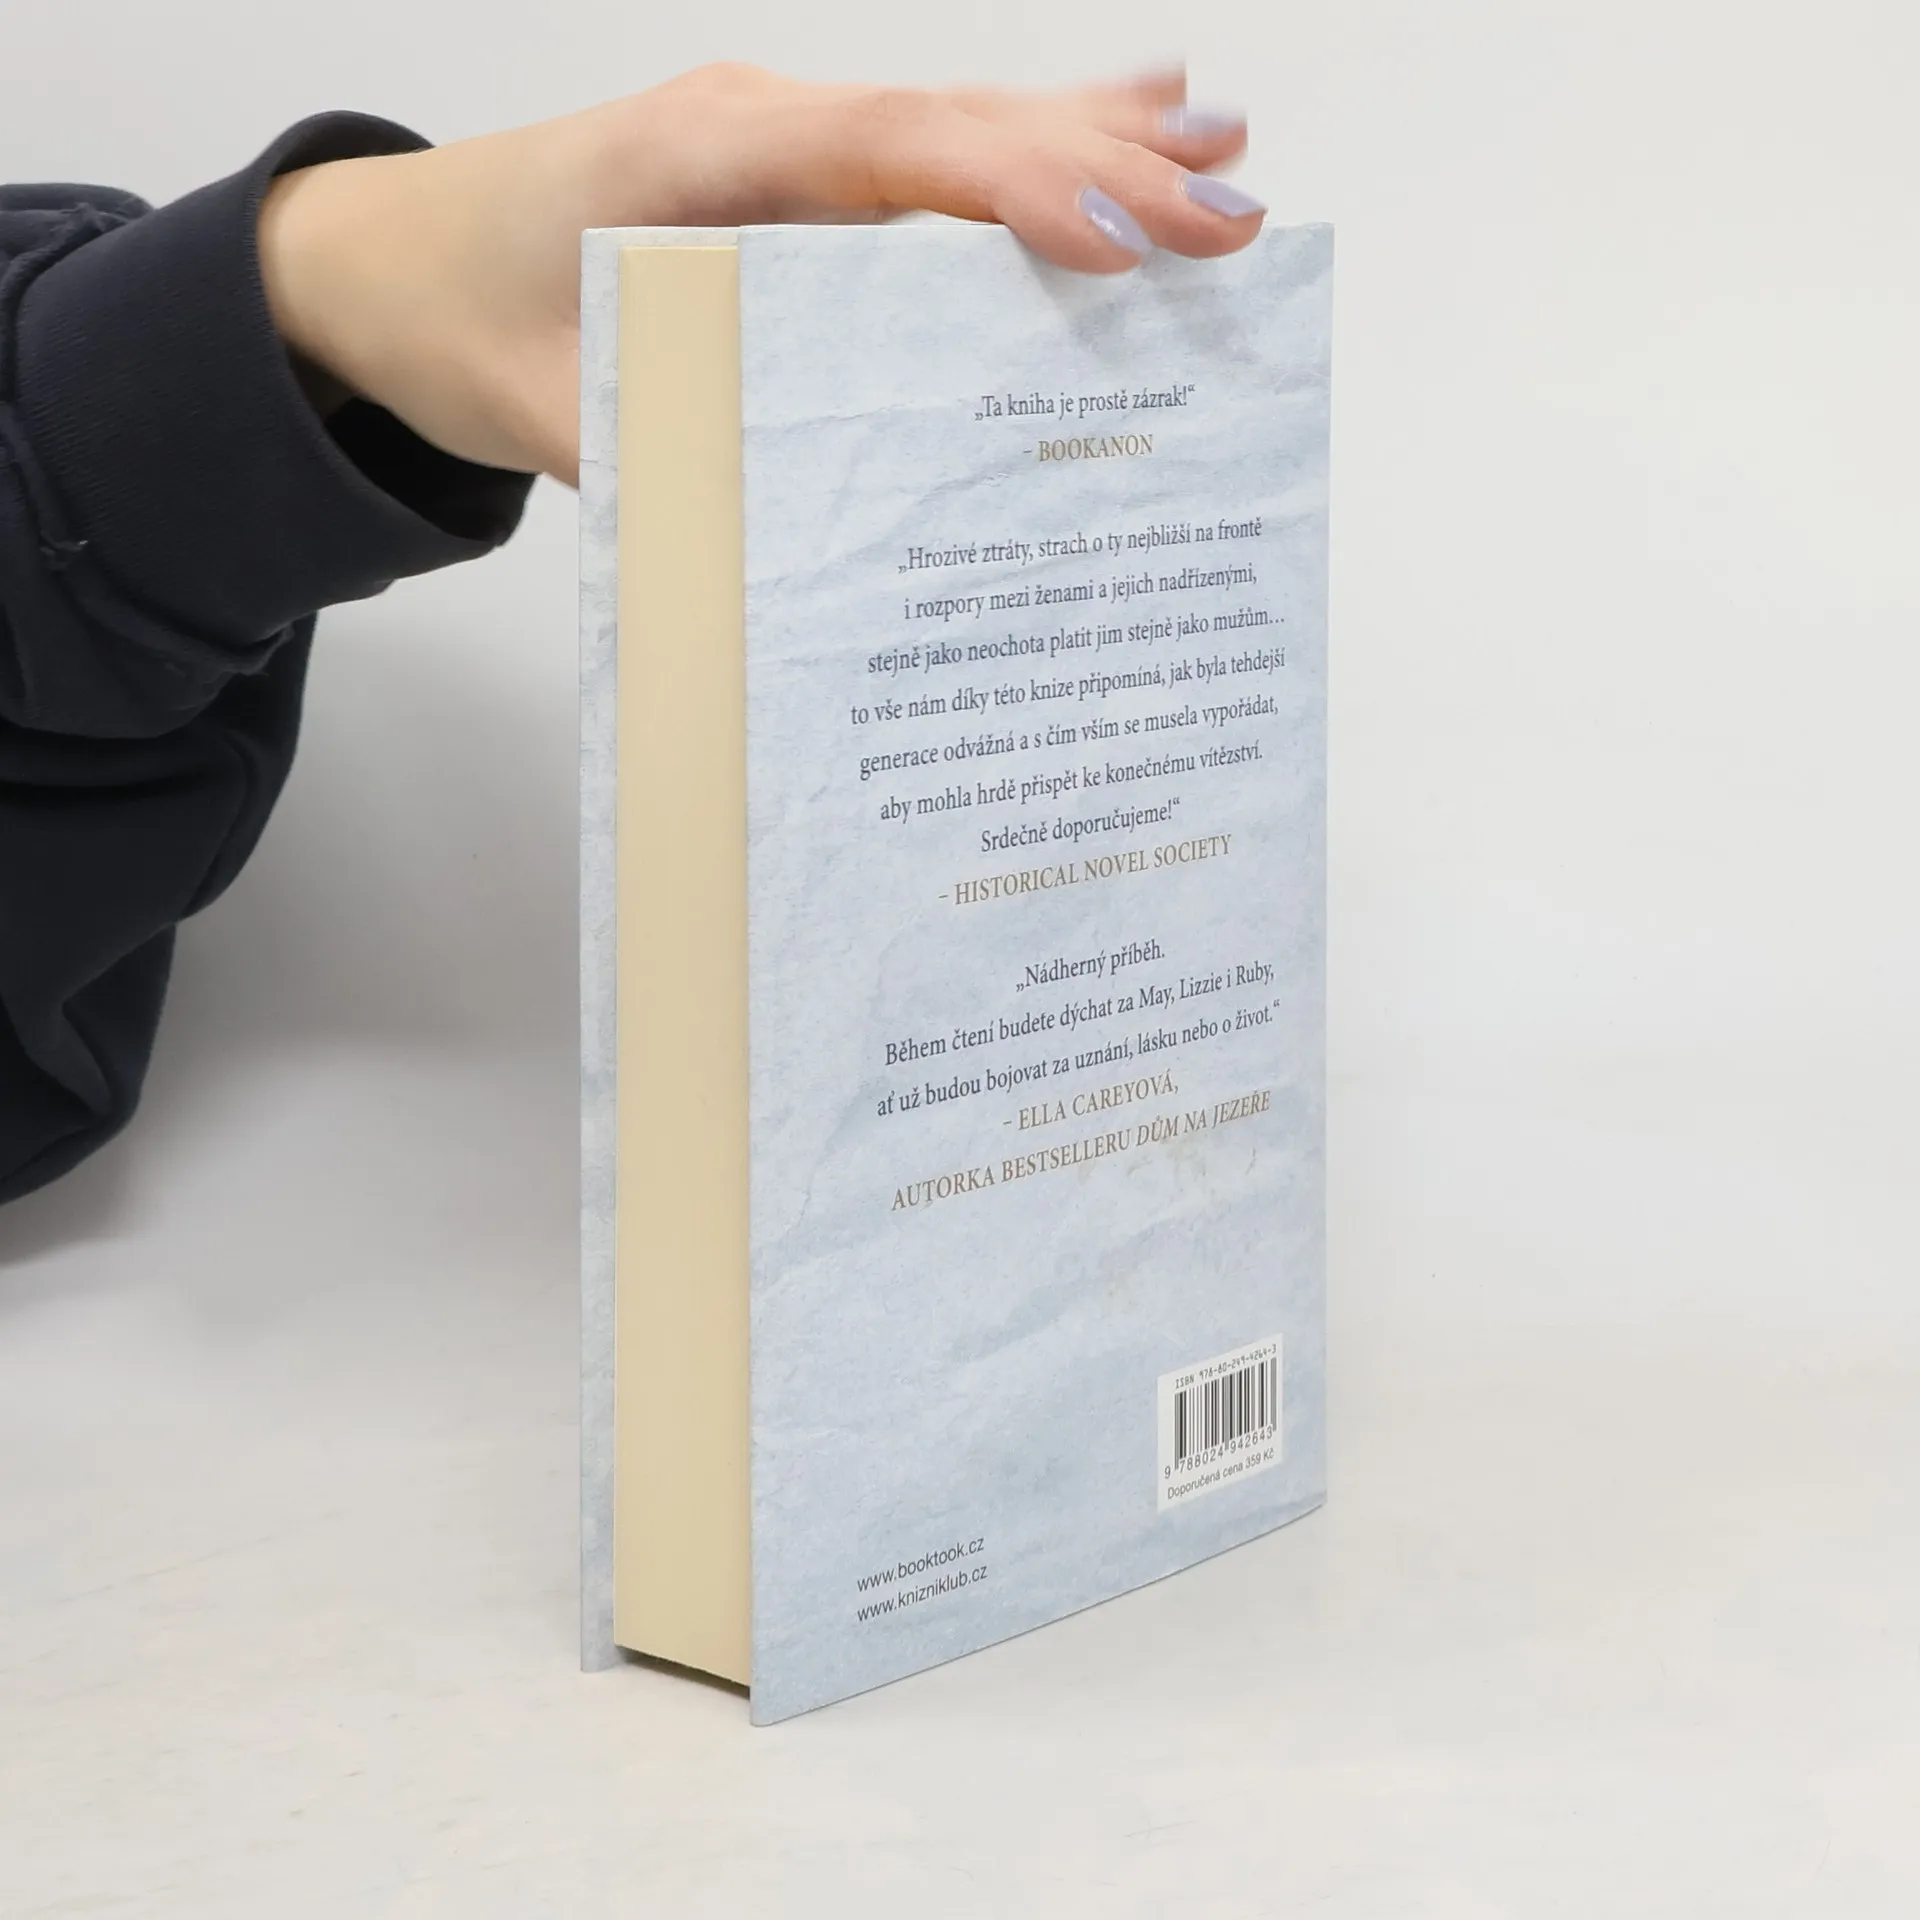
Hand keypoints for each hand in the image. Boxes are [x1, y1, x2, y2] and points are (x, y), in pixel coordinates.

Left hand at [257, 66, 1263, 486]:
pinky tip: (1113, 131)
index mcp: (700, 160)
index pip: (887, 154)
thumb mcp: (548, 408)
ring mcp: (780, 146)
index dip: (1010, 188)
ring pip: (959, 127)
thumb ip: (668, 454)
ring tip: (1219, 150)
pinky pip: (927, 159)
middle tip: (1231, 212)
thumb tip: (803, 534)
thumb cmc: (457, 317)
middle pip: (956, 127)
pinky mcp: (790, 182)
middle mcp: (758, 131)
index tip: (1118, 238)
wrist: (381, 267)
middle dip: (1101, 167)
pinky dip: (1025, 150)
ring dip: (1092, 139)